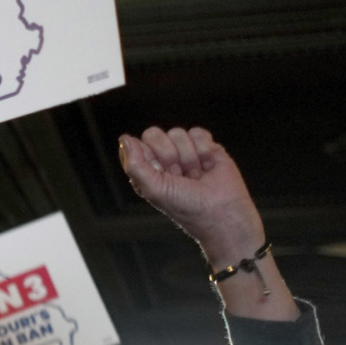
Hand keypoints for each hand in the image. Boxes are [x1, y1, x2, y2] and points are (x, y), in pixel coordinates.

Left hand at [118, 127, 264, 263]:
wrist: (221, 212)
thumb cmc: (185, 206)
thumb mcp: (152, 189)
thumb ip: (134, 164)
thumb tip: (124, 137)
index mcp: (145, 168)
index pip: (135, 144)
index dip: (149, 157)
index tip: (161, 175)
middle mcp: (162, 158)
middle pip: (154, 134)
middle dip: (168, 155)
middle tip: (179, 176)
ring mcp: (184, 151)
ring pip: (177, 133)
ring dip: (188, 158)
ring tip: (195, 176)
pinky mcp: (206, 146)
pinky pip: (198, 132)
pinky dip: (204, 151)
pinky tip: (208, 167)